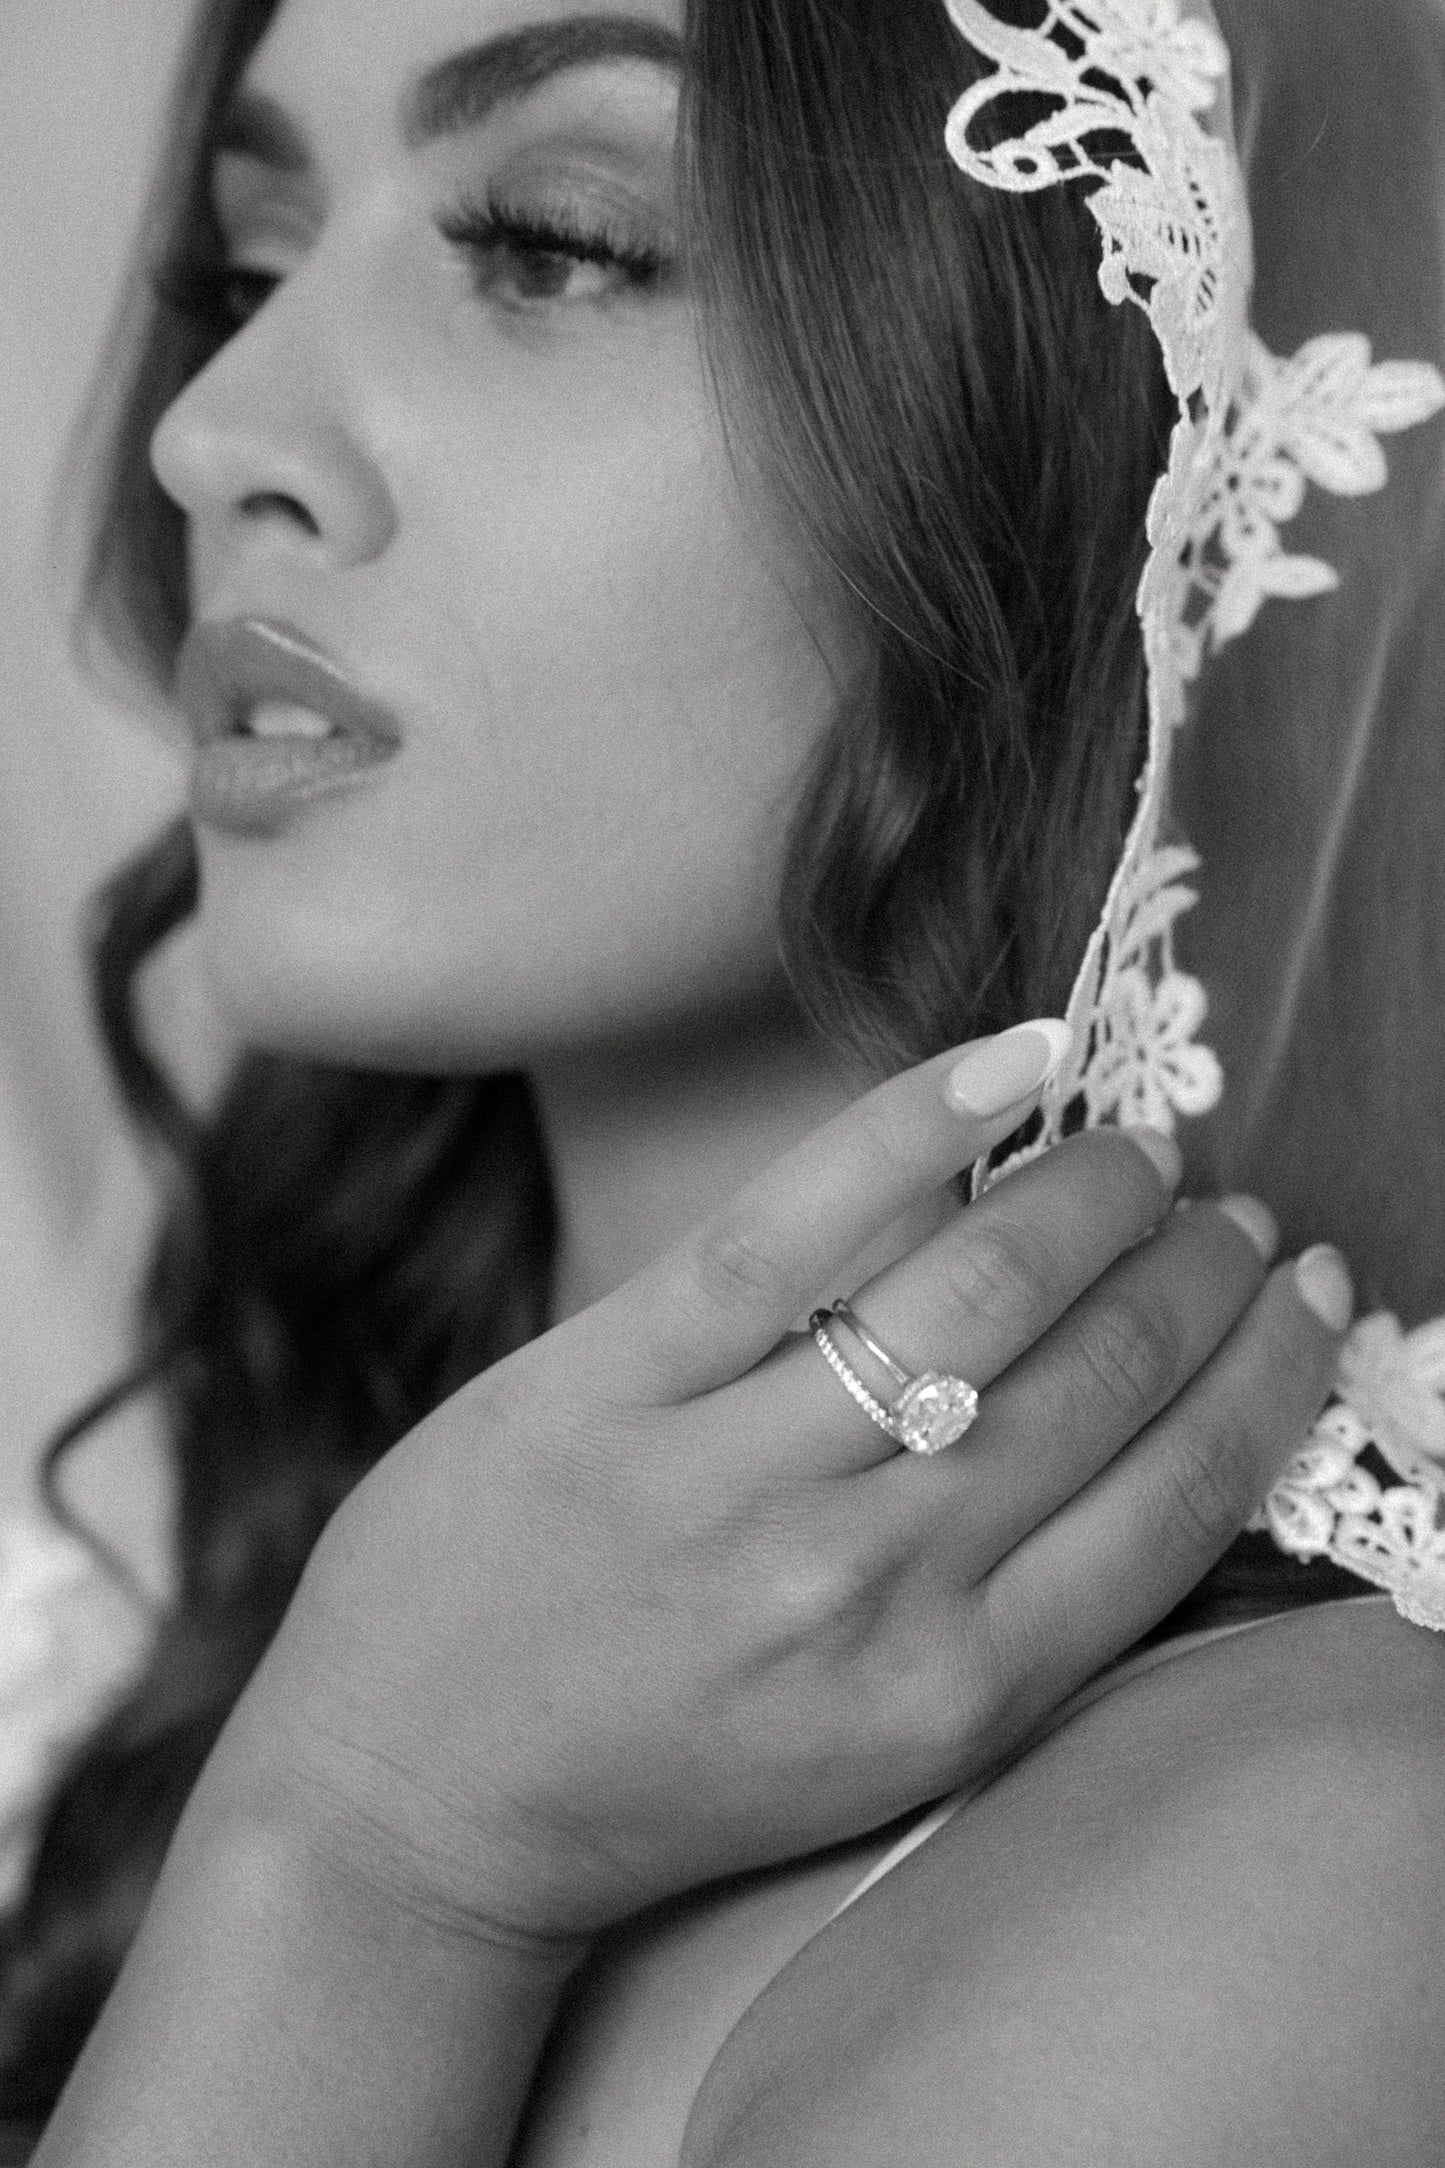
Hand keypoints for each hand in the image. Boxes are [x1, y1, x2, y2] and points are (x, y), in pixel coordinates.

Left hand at [222, 1026, 1347, 1947]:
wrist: (412, 1806)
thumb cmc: (656, 1769)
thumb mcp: (869, 1744)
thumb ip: (1005, 1610)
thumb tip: (1146, 1424)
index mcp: (954, 1694)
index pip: (1178, 1497)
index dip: (1264, 1372)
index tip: (1300, 1293)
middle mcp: (869, 1589)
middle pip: (1098, 1374)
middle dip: (1195, 1269)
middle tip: (1222, 1209)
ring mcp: (737, 1479)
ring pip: (978, 1285)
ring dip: (1093, 1190)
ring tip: (1134, 1150)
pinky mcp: (615, 1384)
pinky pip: (795, 1226)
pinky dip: (919, 1123)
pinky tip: (1012, 1063)